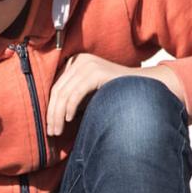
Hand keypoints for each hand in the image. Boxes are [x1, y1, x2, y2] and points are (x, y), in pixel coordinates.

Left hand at [45, 55, 188, 135]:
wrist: (142, 86)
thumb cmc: (113, 94)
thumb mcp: (88, 95)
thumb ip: (71, 100)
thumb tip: (52, 117)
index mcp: (75, 63)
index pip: (56, 87)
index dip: (50, 108)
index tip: (49, 126)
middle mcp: (79, 60)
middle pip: (57, 90)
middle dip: (51, 113)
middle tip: (51, 132)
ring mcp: (87, 64)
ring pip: (64, 93)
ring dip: (57, 115)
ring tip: (57, 131)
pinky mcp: (96, 72)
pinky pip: (76, 93)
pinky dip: (69, 108)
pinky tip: (68, 120)